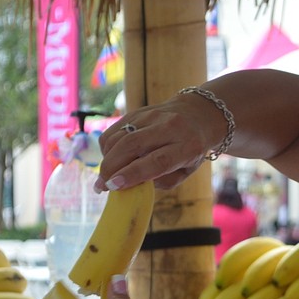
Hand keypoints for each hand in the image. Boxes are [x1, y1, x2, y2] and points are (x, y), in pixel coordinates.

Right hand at [95, 92, 220, 191]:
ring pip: (120, 136)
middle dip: (111, 168)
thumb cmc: (191, 151)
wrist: (197, 115)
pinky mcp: (138, 112)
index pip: (157, 160)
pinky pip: (115, 130)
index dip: (133, 174)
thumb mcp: (186, 171)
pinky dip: (107, 147)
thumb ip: (164, 181)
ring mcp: (152, 116)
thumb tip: (132, 184)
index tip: (113, 186)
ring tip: (105, 175)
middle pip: (132, 145)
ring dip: (107, 158)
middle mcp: (170, 127)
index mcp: (187, 145)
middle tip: (101, 186)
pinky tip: (112, 158)